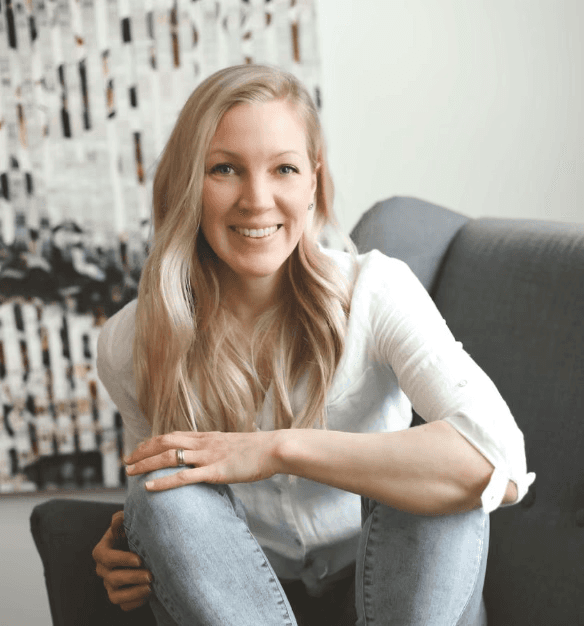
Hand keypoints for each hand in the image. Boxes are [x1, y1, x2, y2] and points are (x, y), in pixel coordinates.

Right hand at [92, 510, 152, 610]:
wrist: (141, 545)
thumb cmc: (132, 531)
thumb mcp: (127, 522)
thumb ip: (121, 519)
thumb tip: (119, 518)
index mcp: (102, 551)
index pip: (107, 557)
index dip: (121, 559)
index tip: (139, 559)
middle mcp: (103, 570)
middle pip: (112, 578)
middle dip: (132, 577)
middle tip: (150, 575)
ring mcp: (109, 585)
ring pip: (115, 596)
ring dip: (133, 593)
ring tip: (150, 587)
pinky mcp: (119, 596)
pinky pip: (123, 605)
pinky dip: (135, 603)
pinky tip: (148, 596)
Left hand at [124, 430, 283, 490]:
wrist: (274, 448)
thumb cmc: (259, 450)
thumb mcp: (234, 446)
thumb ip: (220, 451)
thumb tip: (214, 460)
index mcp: (207, 437)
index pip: (173, 435)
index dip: (153, 442)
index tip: (139, 449)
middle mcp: (203, 443)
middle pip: (164, 442)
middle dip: (142, 451)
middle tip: (126, 461)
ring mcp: (207, 456)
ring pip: (168, 457)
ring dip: (146, 464)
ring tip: (130, 472)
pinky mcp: (215, 471)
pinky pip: (183, 477)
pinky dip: (163, 482)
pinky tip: (149, 488)